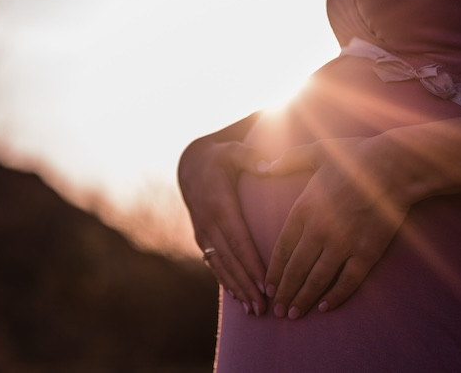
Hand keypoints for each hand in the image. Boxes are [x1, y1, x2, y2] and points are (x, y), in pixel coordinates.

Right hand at [178, 138, 268, 315]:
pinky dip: (227, 283)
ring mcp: (204, 234)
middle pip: (231, 261)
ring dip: (238, 290)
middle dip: (247, 285)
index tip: (265, 283)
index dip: (251, 264)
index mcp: (220, 206)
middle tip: (265, 307)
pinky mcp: (203, 239)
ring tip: (255, 310)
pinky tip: (240, 299)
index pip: (238, 240)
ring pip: (221, 268)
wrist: (191, 166)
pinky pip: (215, 265)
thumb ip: (251, 157)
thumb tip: (269, 165)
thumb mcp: (232, 151)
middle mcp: (209, 224)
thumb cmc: (220, 158)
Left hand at [261, 137, 408, 318]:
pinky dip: (335, 296)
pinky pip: (347, 281)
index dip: (273, 272)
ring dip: (303, 300)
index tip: (267, 287)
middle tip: (276, 311)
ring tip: (293, 315)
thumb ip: (289, 160)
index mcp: (304, 208)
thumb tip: (265, 165)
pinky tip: (324, 307)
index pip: (281, 249)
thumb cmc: (357, 155)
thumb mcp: (317, 152)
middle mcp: (319, 230)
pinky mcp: (367, 252)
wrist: (395, 165)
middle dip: (284, 293)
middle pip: (295, 270)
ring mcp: (343, 244)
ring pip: (317, 280)